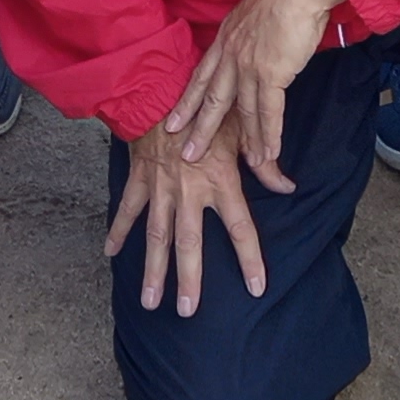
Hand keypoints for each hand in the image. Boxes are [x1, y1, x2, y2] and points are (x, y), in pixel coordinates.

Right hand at [103, 124, 270, 316]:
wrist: (161, 87)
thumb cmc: (207, 108)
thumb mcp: (240, 132)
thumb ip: (265, 164)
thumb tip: (288, 187)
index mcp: (219, 182)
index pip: (240, 228)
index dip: (250, 259)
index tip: (256, 288)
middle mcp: (189, 192)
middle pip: (190, 243)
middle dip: (189, 279)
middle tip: (187, 311)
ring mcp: (161, 189)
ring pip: (156, 236)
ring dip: (153, 270)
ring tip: (150, 301)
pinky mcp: (140, 180)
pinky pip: (128, 210)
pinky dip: (118, 231)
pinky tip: (110, 254)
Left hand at [160, 0, 341, 176]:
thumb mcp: (255, 15)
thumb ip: (250, 38)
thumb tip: (256, 52)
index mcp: (226, 38)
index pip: (201, 76)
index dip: (187, 101)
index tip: (173, 121)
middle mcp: (232, 53)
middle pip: (212, 98)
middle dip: (199, 129)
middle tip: (187, 154)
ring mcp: (249, 64)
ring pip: (243, 111)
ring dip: (246, 141)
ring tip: (244, 165)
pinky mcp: (272, 71)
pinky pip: (269, 112)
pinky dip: (269, 136)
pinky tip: (269, 153)